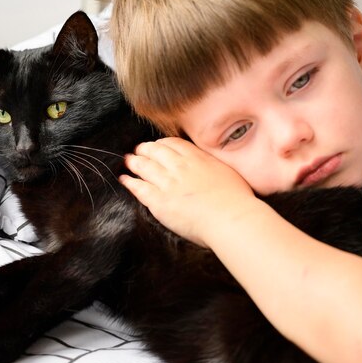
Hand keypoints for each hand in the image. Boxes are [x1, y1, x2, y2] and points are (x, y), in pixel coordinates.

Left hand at [119, 137, 254, 245]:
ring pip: (144, 166)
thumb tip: (209, 166)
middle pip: (155, 151)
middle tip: (139, 150)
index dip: (161, 144)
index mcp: (197, 158)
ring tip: (128, 161)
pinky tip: (124, 179)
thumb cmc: (236, 201)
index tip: (158, 146)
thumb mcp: (227, 172)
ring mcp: (168, 183)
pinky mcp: (159, 201)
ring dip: (134, 162)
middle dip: (145, 149)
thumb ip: (212, 166)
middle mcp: (179, 167)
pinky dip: (129, 181)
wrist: (230, 218)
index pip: (173, 144)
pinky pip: (139, 188)